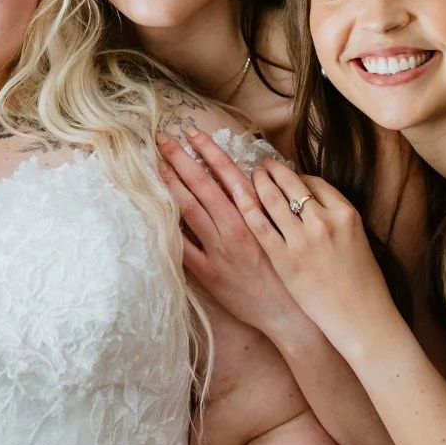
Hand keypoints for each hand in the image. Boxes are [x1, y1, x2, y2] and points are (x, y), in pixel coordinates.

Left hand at [156, 131, 311, 341]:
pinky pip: (183, 247)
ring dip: (171, 185)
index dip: (208, 150)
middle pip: (202, 186)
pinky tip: (156, 211)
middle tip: (163, 140)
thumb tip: (246, 177)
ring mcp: (220, 251)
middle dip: (180, 159)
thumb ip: (264, 204)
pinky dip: (169, 228)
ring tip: (157, 165)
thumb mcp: (281, 230)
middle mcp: (237, 229)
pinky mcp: (208, 274)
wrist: (289, 313)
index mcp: (258, 215)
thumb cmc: (287, 268)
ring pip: (188, 211)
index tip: (192, 132)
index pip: (228, 173)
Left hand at [229, 146, 404, 358]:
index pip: (314, 182)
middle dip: (273, 171)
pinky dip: (247, 207)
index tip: (285, 173)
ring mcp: (302, 240)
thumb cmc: (362, 284)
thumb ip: (335, 219)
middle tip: (262, 165)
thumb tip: (311, 203)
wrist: (361, 319)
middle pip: (291, 184)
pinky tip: (237, 196)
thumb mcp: (357, 240)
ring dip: (258, 182)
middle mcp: (324, 221)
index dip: (296, 176)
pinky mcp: (284, 260)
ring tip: (251, 176)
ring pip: (273, 199)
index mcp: (345, 213)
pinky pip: (260, 226)